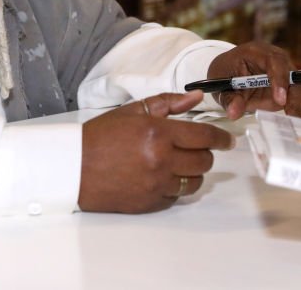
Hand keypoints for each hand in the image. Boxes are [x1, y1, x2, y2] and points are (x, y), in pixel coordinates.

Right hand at [79, 90, 234, 213]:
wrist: (73, 167)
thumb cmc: (99, 137)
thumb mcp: (131, 112)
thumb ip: (166, 103)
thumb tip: (195, 98)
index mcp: (157, 133)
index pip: (204, 136)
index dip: (221, 137)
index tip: (227, 139)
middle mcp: (161, 160)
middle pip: (204, 161)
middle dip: (204, 153)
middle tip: (193, 148)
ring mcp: (157, 184)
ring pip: (195, 181)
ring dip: (190, 171)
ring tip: (174, 163)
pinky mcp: (151, 202)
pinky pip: (177, 196)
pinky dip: (174, 186)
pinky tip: (159, 176)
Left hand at [206, 42, 300, 121]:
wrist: (229, 70)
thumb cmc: (225, 72)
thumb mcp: (220, 82)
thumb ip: (229, 98)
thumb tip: (234, 112)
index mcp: (257, 52)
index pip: (274, 61)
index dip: (280, 80)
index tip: (280, 101)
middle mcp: (277, 61)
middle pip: (294, 76)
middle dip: (296, 97)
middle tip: (292, 116)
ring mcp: (287, 75)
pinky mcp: (291, 89)